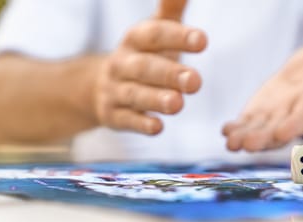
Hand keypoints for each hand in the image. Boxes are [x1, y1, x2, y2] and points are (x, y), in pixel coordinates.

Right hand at [93, 0, 206, 134]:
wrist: (100, 87)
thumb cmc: (142, 57)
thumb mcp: (154, 32)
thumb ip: (171, 10)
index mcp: (135, 40)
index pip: (154, 34)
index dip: (177, 36)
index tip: (202, 41)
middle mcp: (122, 64)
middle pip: (145, 68)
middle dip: (170, 74)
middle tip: (196, 81)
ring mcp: (115, 91)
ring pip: (135, 95)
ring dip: (156, 100)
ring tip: (178, 104)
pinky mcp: (113, 116)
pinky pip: (127, 120)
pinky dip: (141, 124)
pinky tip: (158, 128)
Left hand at [222, 38, 302, 151]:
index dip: (296, 124)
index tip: (285, 132)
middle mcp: (291, 116)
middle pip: (278, 130)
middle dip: (264, 139)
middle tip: (249, 146)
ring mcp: (272, 118)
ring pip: (258, 131)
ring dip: (245, 138)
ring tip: (232, 144)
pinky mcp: (256, 116)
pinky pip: (245, 124)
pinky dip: (235, 129)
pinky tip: (225, 132)